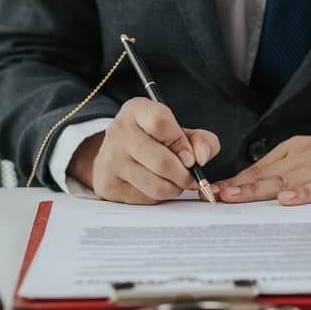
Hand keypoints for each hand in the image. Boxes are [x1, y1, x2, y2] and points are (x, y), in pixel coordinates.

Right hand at [68, 97, 220, 203]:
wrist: (116, 154)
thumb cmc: (154, 140)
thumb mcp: (179, 131)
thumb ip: (201, 140)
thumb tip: (201, 158)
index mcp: (136, 110)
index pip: (161, 123)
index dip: (182, 144)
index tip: (190, 157)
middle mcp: (119, 131)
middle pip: (162, 162)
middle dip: (184, 175)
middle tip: (189, 177)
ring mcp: (110, 159)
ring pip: (157, 186)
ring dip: (174, 189)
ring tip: (173, 181)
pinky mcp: (108, 184)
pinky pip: (146, 199)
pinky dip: (158, 197)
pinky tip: (155, 185)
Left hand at [215, 132, 310, 204]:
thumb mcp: (310, 157)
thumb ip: (285, 170)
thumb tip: (255, 186)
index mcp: (294, 150)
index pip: (259, 167)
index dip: (236, 180)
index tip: (214, 191)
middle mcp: (303, 156)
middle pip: (266, 174)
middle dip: (239, 186)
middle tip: (216, 195)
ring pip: (285, 180)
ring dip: (259, 190)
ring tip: (237, 197)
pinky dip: (302, 194)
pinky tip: (287, 201)